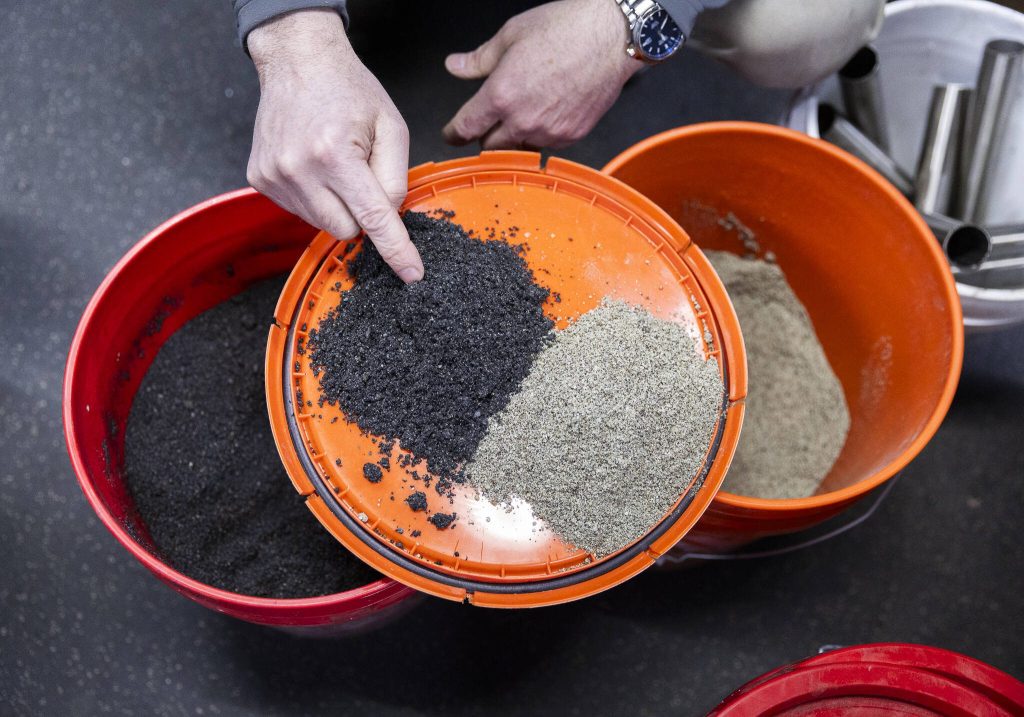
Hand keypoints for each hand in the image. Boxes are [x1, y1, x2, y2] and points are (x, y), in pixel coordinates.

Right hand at [247, 10, 422, 281]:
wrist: (298, 61)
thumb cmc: (348, 89)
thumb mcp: (391, 126)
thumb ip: (396, 177)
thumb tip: (392, 218)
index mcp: (335, 155)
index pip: (373, 218)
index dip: (395, 250)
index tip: (411, 274)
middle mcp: (299, 170)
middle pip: (347, 230)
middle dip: (362, 213)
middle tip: (361, 176)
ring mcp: (274, 177)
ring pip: (323, 225)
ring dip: (338, 205)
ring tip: (335, 163)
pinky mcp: (260, 180)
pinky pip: (300, 212)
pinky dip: (316, 198)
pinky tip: (315, 165)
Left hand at [442, 0, 639, 149]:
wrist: (612, 36)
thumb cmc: (567, 29)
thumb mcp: (511, 35)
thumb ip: (478, 59)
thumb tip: (455, 66)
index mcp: (501, 95)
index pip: (466, 129)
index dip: (453, 134)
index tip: (451, 134)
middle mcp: (523, 120)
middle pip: (490, 147)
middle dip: (485, 135)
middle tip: (490, 119)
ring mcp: (549, 132)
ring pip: (519, 148)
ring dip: (514, 137)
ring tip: (524, 110)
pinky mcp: (571, 136)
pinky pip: (547, 144)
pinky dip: (541, 134)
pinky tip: (547, 110)